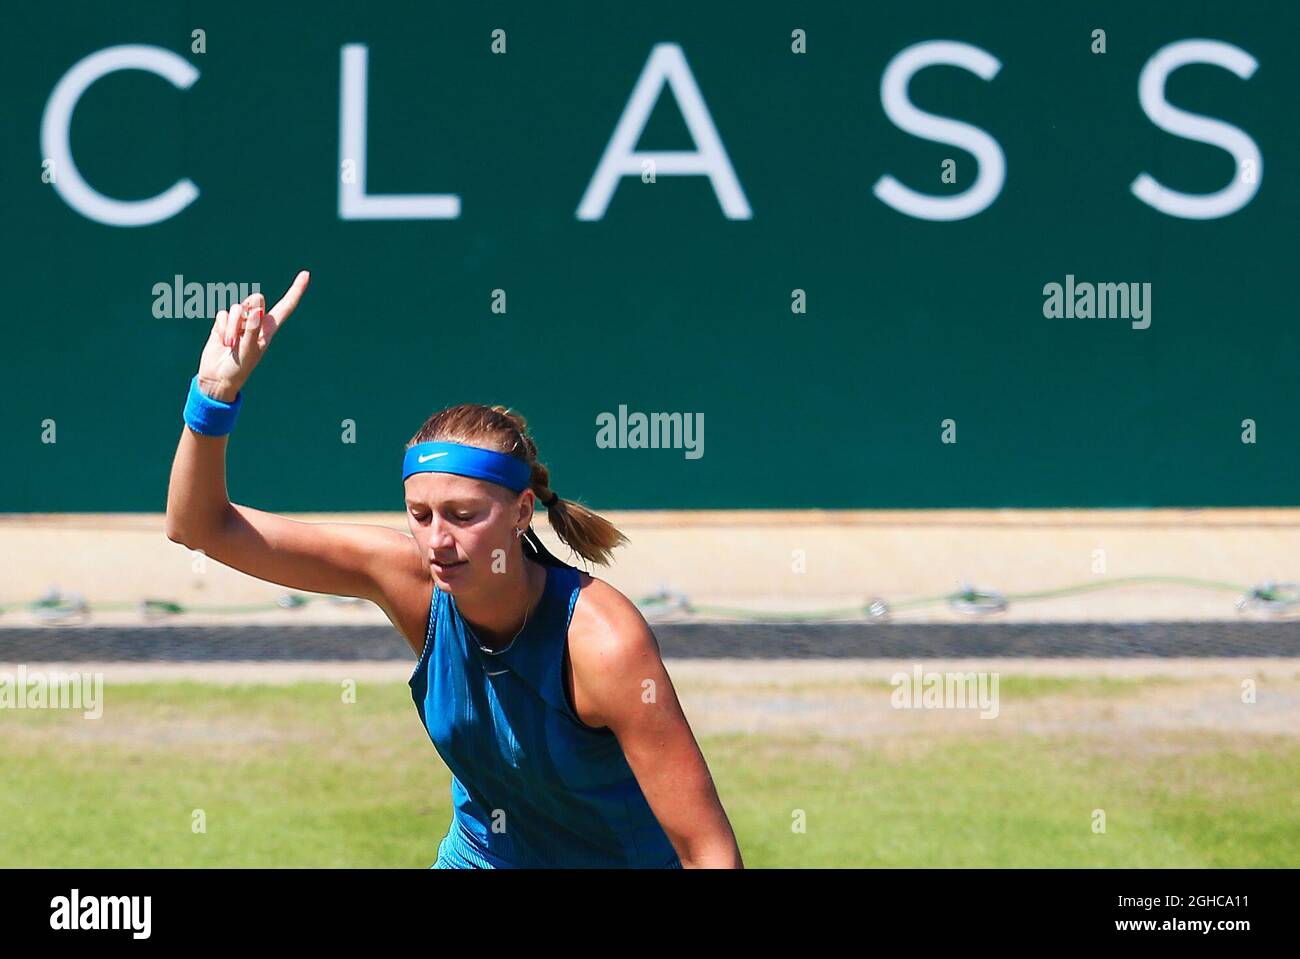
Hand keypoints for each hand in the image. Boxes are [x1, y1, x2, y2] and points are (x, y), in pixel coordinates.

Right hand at [196, 270, 309, 399]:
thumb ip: (252, 331)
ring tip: (231, 345)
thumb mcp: (249, 352)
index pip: (285, 306)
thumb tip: (256, 311)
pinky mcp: (223, 323)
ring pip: (237, 307)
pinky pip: (222, 314)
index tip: (306, 274)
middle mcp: (255, 323)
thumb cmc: (239, 369)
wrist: (217, 378)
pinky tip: (222, 341)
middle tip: (243, 329)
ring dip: (232, 326)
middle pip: (256, 299)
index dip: (295, 290)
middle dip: (248, 309)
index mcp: (268, 329)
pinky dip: (222, 327)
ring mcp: (239, 322)